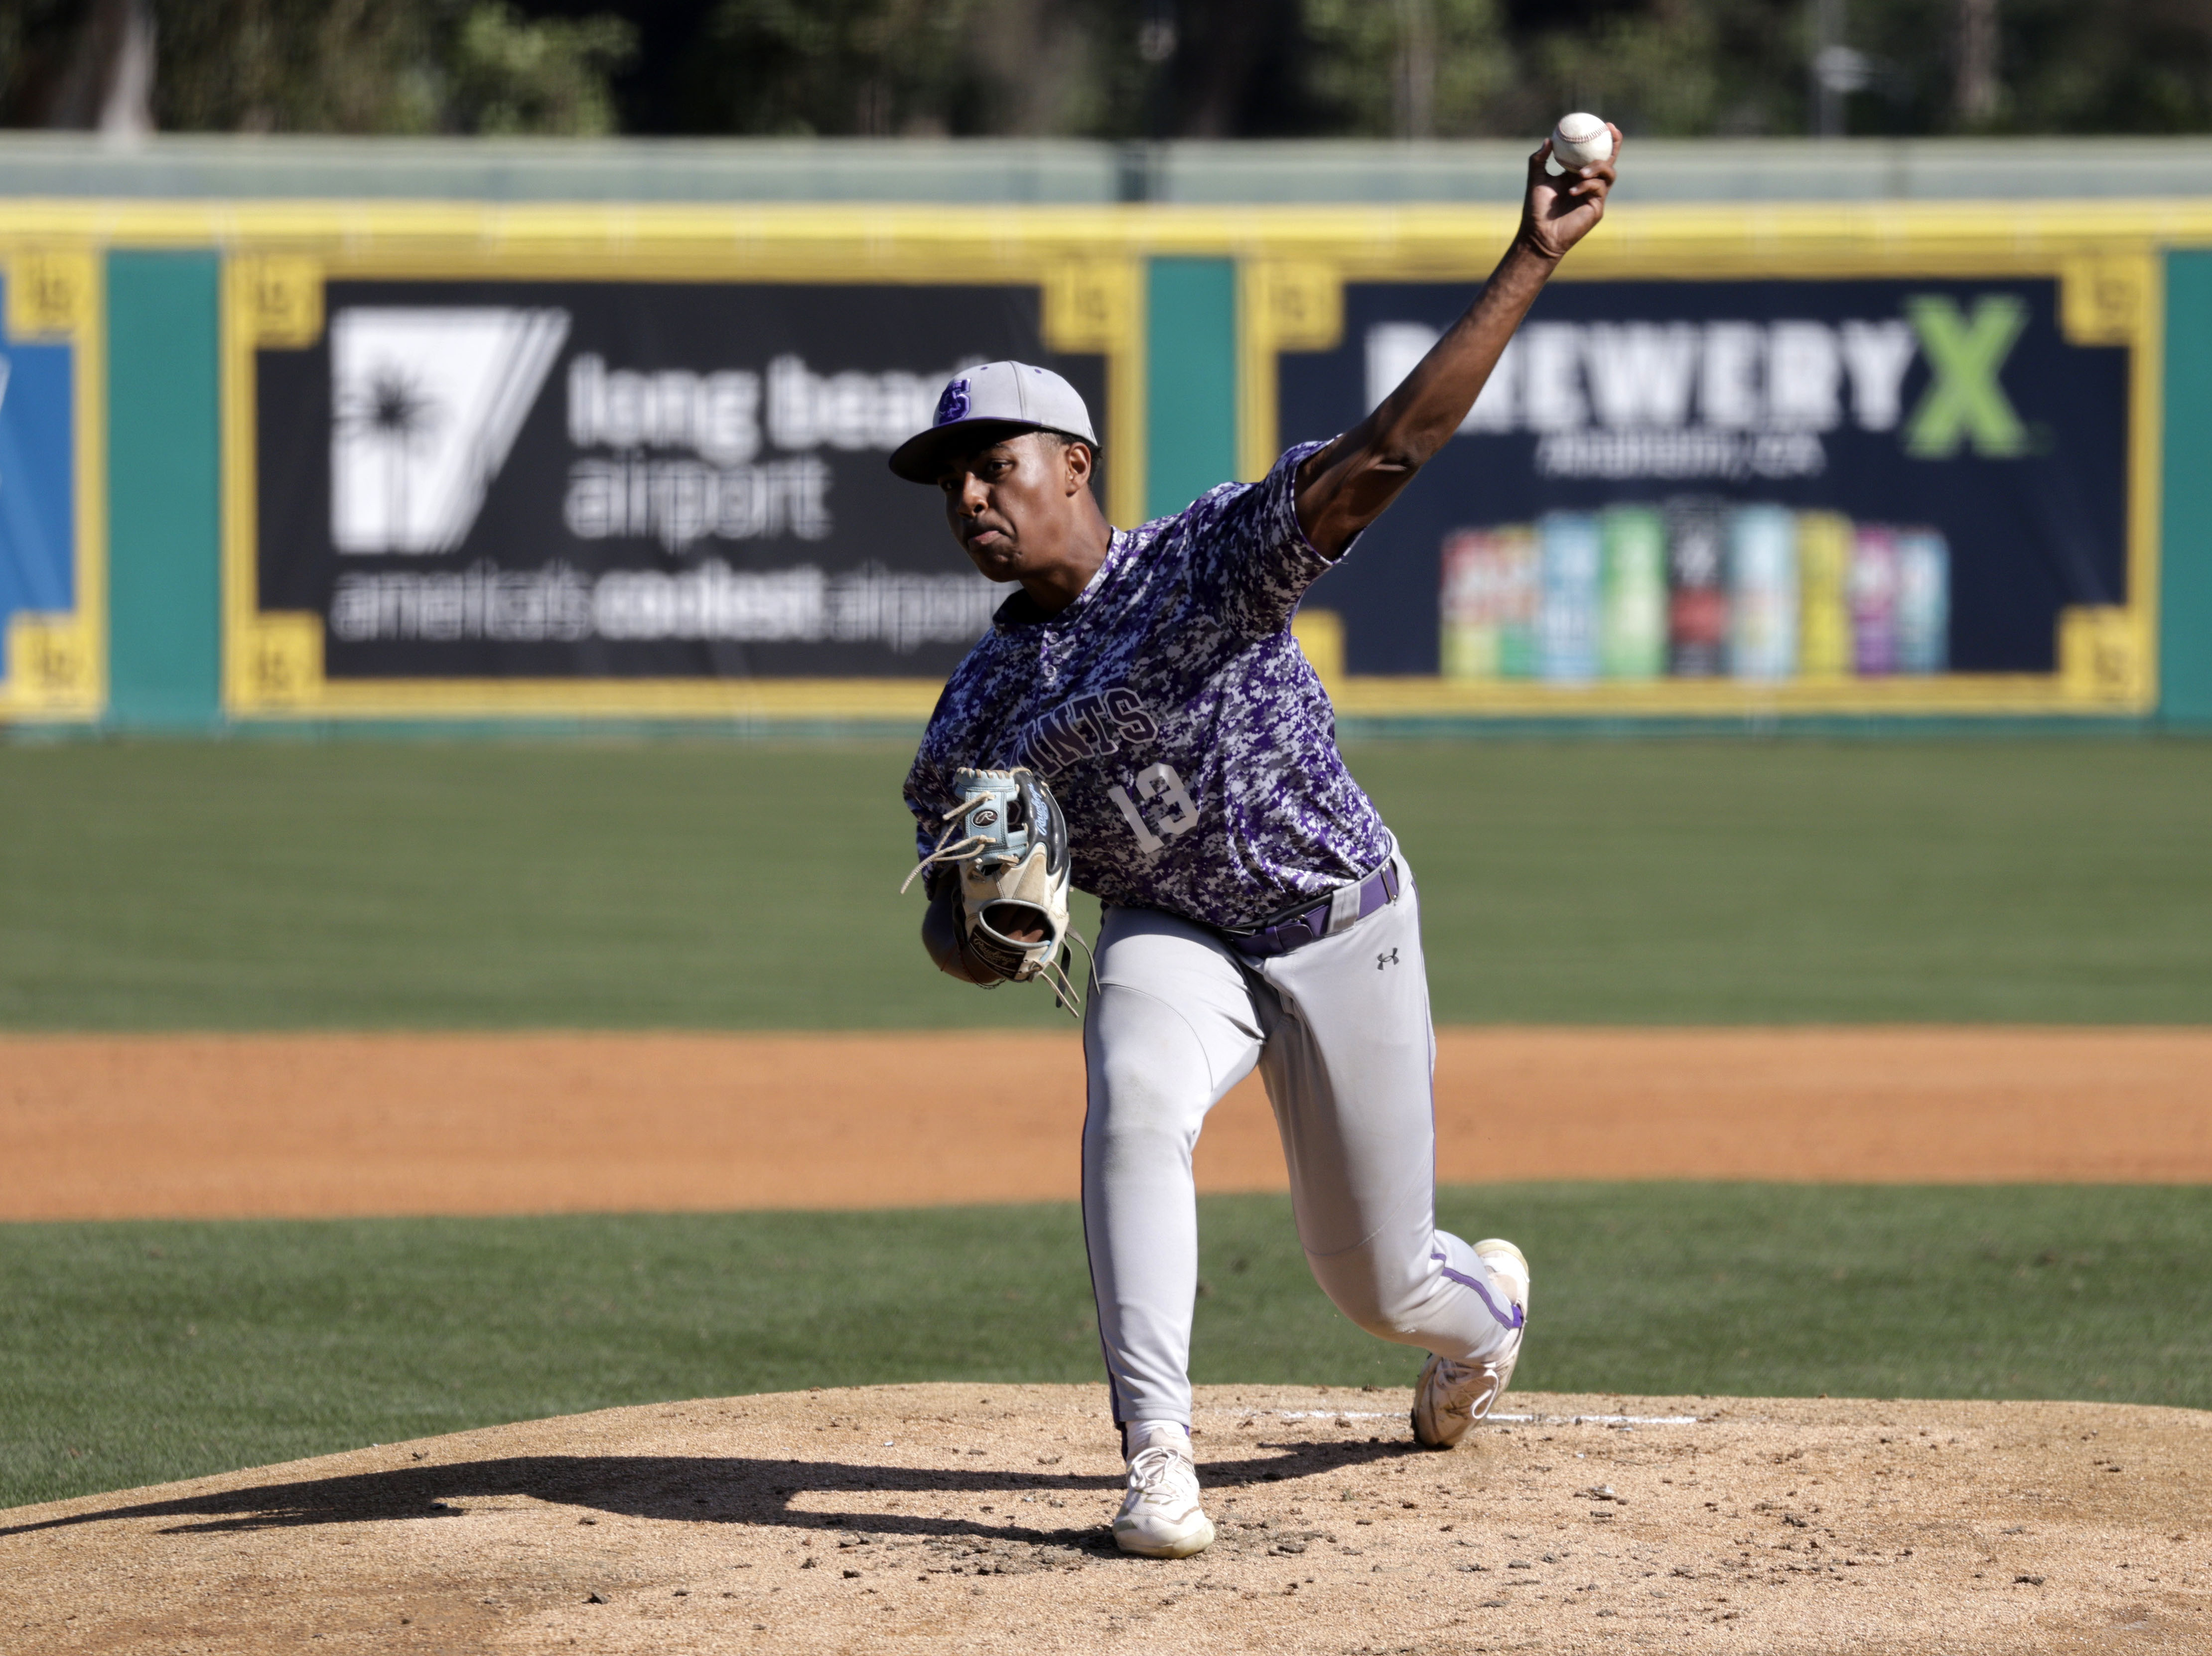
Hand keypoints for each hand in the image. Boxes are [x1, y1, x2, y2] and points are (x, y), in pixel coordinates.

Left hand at [1517, 124, 1620, 262]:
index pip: (1594, 154)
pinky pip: (1599, 189)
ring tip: (1580, 173)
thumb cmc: (1536, 209)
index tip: (1605, 124)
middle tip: (1610, 131)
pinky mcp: (1597, 208)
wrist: (1538, 234)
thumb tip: (1548, 139)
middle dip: (1614, 145)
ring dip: (1597, 167)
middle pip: (1609, 160)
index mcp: (1576, 174)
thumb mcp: (1536, 179)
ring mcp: (1595, 195)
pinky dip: (1586, 185)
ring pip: (1609, 173)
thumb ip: (1539, 159)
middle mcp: (1589, 183)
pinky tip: (1572, 190)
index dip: (1603, 139)